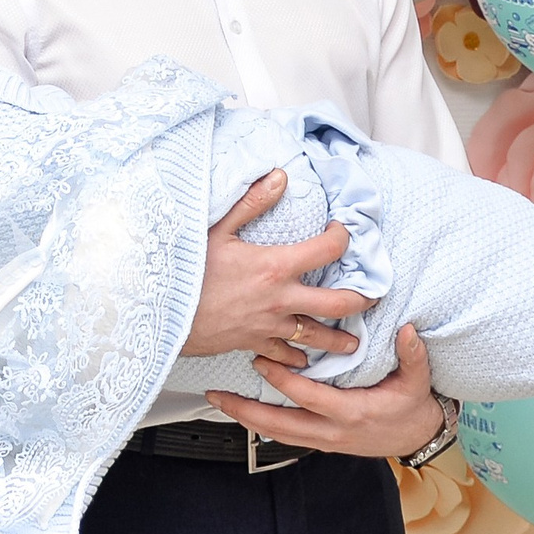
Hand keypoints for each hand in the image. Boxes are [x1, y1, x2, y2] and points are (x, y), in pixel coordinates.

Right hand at [179, 172, 368, 365]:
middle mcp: (281, 299)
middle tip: (371, 294)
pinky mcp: (255, 343)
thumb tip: (280, 176)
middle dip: (362, 298)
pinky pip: (287, 355)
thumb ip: (252, 202)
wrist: (162, 314)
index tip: (341, 230)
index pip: (328, 249)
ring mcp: (271, 325)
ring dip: (340, 338)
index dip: (343, 236)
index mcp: (276, 266)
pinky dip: (299, 356)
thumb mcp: (217, 229)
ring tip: (353, 340)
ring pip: (319, 336)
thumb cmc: (186, 271)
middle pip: (339, 303)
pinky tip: (304, 356)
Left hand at [207, 324, 447, 458]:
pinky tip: (244, 413)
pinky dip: (262, 425)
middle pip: (281, 425)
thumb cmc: (413, 405)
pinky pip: (286, 436)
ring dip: (248, 419)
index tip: (260, 362)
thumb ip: (412, 355)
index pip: (308, 398)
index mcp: (352, 413)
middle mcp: (333, 431)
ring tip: (222, 403)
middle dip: (246, 410)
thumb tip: (408, 330)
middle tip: (218, 395)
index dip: (282, 381)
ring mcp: (325, 440)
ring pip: (278, 434)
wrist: (418, 437)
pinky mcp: (322, 442)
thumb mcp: (418, 380)